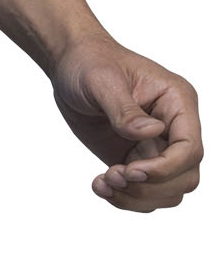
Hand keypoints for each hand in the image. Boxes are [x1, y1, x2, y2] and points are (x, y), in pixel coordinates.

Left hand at [50, 32, 201, 212]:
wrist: (69, 64)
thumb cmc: (89, 61)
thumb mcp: (101, 80)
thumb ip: (125, 109)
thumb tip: (152, 132)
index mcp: (177, 101)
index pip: (190, 148)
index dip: (165, 168)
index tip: (130, 170)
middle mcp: (174, 127)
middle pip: (185, 178)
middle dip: (150, 187)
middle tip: (112, 176)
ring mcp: (158, 146)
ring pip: (168, 192)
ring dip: (137, 197)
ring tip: (103, 181)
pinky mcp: (139, 160)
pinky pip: (146, 193)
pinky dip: (125, 199)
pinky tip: (100, 185)